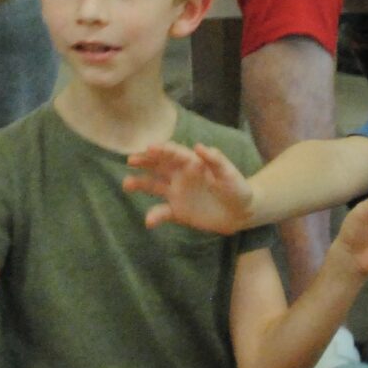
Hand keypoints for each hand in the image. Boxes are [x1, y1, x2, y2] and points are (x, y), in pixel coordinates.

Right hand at [124, 141, 255, 234]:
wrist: (241, 213)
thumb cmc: (237, 188)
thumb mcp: (229, 174)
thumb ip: (216, 160)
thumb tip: (199, 146)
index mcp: (192, 164)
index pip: (174, 153)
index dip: (162, 150)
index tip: (149, 148)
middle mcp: (180, 176)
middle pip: (158, 166)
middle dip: (144, 161)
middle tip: (131, 160)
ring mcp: (177, 194)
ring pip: (154, 186)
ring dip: (140, 184)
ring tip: (127, 184)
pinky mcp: (178, 211)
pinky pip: (162, 212)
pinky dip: (155, 215)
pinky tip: (149, 221)